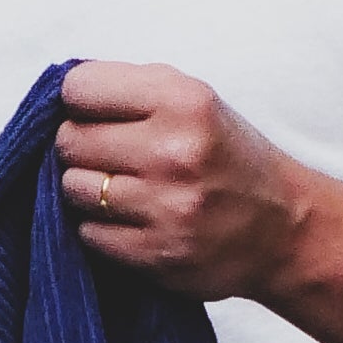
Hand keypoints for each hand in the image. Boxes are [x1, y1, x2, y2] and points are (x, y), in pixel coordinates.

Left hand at [53, 62, 325, 300]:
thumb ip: (130, 89)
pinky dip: (101, 227)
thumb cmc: (226, 156)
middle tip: (110, 154)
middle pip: (69, 140)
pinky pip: (89, 233)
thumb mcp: (194, 100)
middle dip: (81, 146)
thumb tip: (59, 92)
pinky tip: (132, 220)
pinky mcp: (156, 253)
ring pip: (73, 188)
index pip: (79, 88)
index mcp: (184, 101)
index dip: (79, 101)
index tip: (93, 112)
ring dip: (87, 189)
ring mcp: (165, 207)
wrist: (283, 228)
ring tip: (122, 188)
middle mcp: (174, 152)